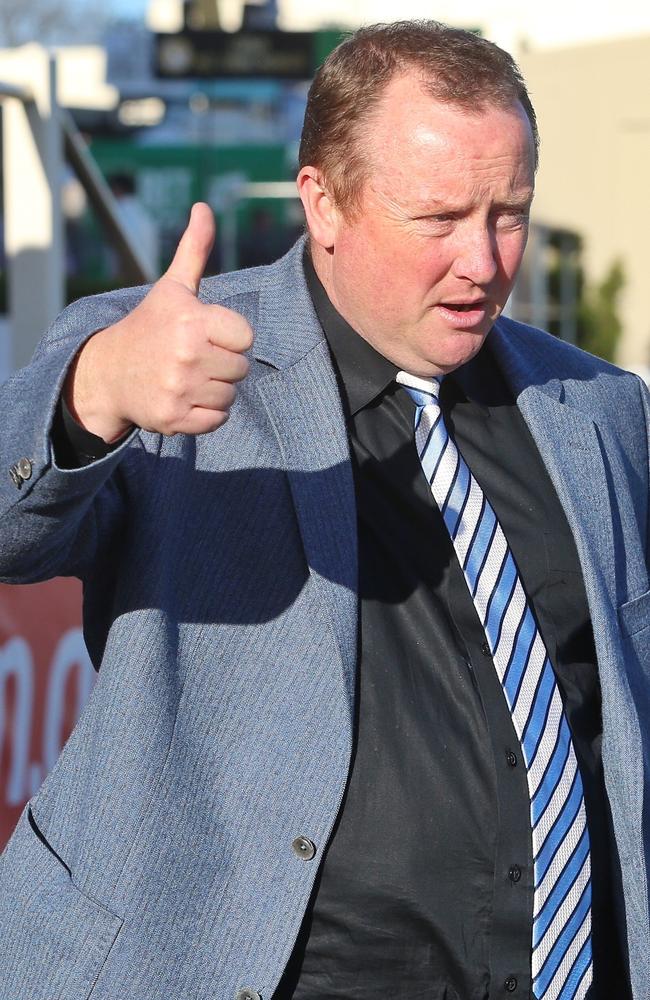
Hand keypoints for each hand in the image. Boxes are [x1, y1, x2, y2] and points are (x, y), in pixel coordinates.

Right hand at [64, 202, 252, 440]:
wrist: (108, 373)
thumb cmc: (148, 327)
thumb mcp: (171, 288)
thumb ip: (194, 250)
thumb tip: (203, 207)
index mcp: (192, 321)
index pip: (245, 337)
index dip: (229, 336)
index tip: (205, 334)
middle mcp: (186, 355)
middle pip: (240, 368)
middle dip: (223, 364)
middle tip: (194, 358)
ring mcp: (180, 389)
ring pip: (230, 395)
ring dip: (215, 389)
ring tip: (189, 377)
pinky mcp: (175, 419)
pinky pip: (217, 420)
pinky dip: (207, 414)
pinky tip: (186, 397)